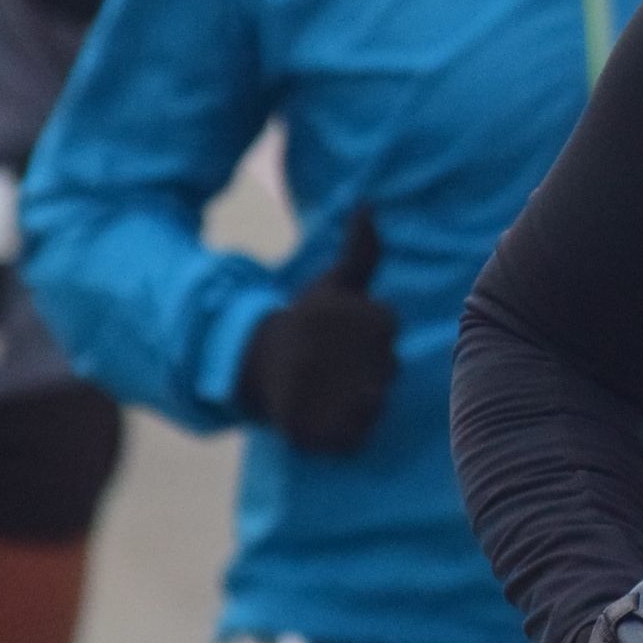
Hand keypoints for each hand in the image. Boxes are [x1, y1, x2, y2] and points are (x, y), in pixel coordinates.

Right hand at [239, 209, 398, 453]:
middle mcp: (352, 355)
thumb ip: (362, 250)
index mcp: (365, 318)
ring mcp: (334, 393)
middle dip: (365, 370)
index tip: (339, 334)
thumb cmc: (307, 321)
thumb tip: (368, 205)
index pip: (389, 334)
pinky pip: (354, 437)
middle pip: (387, 372)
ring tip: (328, 387)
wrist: (252, 363)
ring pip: (374, 405)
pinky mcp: (317, 431)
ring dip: (357, 401)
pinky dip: (344, 432)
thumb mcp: (336, 283)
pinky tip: (324, 411)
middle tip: (331, 362)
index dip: (369, 340)